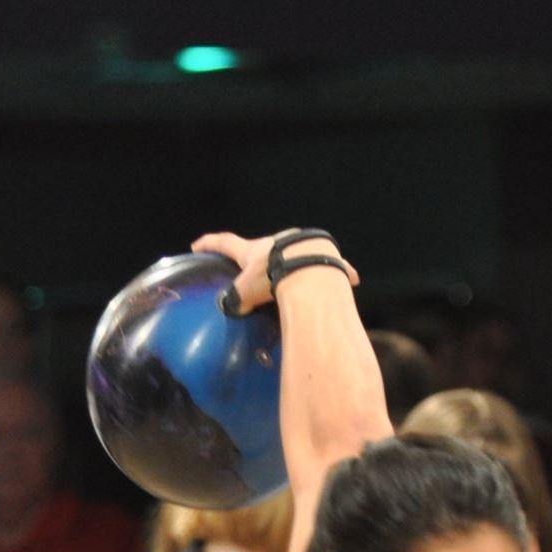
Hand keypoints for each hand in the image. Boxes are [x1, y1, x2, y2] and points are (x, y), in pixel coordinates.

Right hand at [192, 231, 359, 315]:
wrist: (307, 267)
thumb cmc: (272, 278)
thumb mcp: (248, 293)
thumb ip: (238, 302)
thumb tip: (233, 309)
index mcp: (252, 250)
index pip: (224, 244)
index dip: (210, 244)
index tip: (197, 245)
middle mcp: (275, 242)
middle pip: (262, 248)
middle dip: (260, 258)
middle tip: (260, 271)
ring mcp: (300, 245)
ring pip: (297, 253)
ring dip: (297, 263)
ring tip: (304, 277)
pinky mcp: (324, 254)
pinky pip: (333, 263)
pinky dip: (341, 270)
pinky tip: (353, 279)